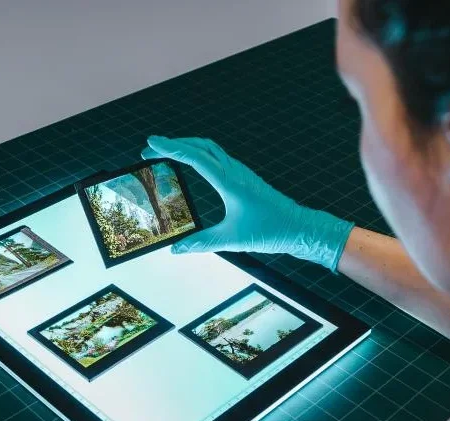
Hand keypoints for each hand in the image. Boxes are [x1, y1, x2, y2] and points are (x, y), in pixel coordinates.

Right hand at [141, 136, 353, 270]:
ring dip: (187, 147)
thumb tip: (176, 250)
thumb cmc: (269, 231)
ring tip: (166, 154)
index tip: (151, 142)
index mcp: (229, 182)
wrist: (299, 227)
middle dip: (173, 144)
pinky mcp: (245, 178)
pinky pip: (218, 158)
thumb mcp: (231, 240)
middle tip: (150, 149)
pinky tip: (193, 164)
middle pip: (200, 146)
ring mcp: (241, 172)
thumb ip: (201, 243)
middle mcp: (235, 172)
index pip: (194, 157)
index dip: (170, 148)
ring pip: (210, 149)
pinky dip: (200, 155)